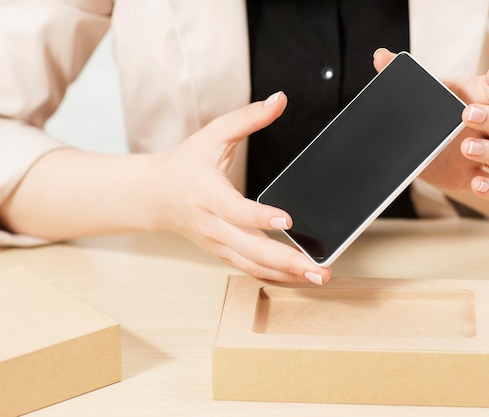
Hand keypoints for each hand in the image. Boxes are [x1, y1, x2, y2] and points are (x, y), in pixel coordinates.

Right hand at [154, 92, 330, 284]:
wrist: (155, 196)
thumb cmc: (185, 164)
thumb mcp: (213, 134)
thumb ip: (248, 118)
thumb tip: (279, 100)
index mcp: (207, 194)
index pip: (235, 210)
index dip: (260, 217)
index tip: (287, 220)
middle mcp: (212, 225)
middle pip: (250, 249)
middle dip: (287, 261)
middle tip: (319, 269)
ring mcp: (217, 244)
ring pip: (253, 266)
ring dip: (287, 275)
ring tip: (318, 277)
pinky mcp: (223, 253)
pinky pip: (250, 269)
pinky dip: (276, 277)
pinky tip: (299, 277)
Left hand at [373, 48, 488, 200]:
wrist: (425, 149)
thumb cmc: (431, 112)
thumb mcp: (419, 93)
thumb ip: (401, 75)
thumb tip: (380, 56)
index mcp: (478, 98)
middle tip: (467, 115)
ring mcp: (485, 152)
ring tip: (466, 148)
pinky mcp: (474, 177)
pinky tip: (479, 185)